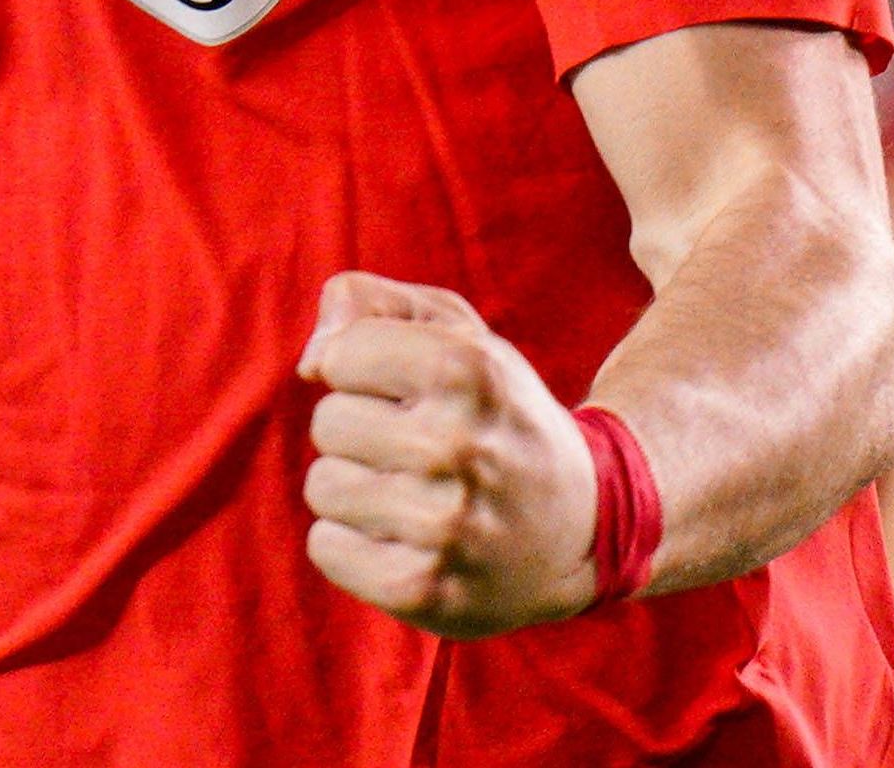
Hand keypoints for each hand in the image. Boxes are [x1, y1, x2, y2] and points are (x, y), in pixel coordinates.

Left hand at [295, 271, 600, 636]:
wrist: (582, 528)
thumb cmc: (494, 417)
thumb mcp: (456, 332)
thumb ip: (368, 304)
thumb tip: (310, 362)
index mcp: (469, 369)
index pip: (340, 356)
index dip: (365, 371)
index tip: (412, 392)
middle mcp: (458, 446)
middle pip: (328, 423)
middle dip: (363, 431)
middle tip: (421, 448)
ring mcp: (443, 525)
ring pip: (323, 486)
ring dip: (357, 489)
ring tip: (417, 493)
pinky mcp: (423, 589)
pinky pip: (326, 548)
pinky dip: (353, 543)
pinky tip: (407, 538)